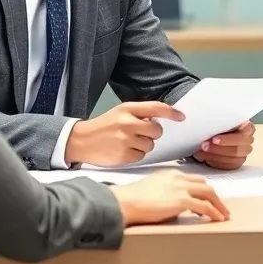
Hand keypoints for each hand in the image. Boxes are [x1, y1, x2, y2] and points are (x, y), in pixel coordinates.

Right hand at [65, 102, 184, 167]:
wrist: (81, 141)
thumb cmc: (104, 126)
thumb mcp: (121, 112)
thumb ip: (140, 113)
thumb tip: (162, 118)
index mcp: (127, 109)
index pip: (156, 107)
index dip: (171, 112)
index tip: (181, 117)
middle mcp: (127, 123)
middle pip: (157, 130)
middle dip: (153, 133)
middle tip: (140, 133)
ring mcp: (125, 140)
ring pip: (150, 145)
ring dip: (144, 145)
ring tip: (128, 142)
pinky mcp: (124, 156)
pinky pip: (142, 156)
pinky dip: (136, 154)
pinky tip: (124, 150)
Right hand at [113, 169, 229, 224]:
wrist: (124, 202)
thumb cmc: (130, 200)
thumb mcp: (150, 189)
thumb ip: (164, 192)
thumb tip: (170, 204)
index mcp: (170, 174)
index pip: (193, 180)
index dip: (202, 190)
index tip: (208, 200)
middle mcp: (178, 178)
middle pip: (204, 184)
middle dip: (214, 196)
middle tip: (220, 207)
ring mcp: (181, 188)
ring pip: (208, 193)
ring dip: (218, 205)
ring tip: (223, 215)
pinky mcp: (181, 200)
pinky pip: (204, 207)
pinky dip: (214, 213)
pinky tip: (217, 219)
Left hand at [193, 121, 254, 170]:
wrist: (214, 133)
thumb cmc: (218, 124)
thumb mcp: (218, 120)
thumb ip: (218, 123)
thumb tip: (208, 126)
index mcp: (247, 128)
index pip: (242, 136)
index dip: (228, 139)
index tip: (213, 139)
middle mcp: (248, 141)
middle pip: (236, 150)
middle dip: (218, 149)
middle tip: (204, 146)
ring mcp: (244, 154)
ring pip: (232, 160)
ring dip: (215, 157)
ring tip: (201, 153)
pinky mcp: (237, 163)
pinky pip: (228, 167)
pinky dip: (216, 163)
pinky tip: (207, 159)